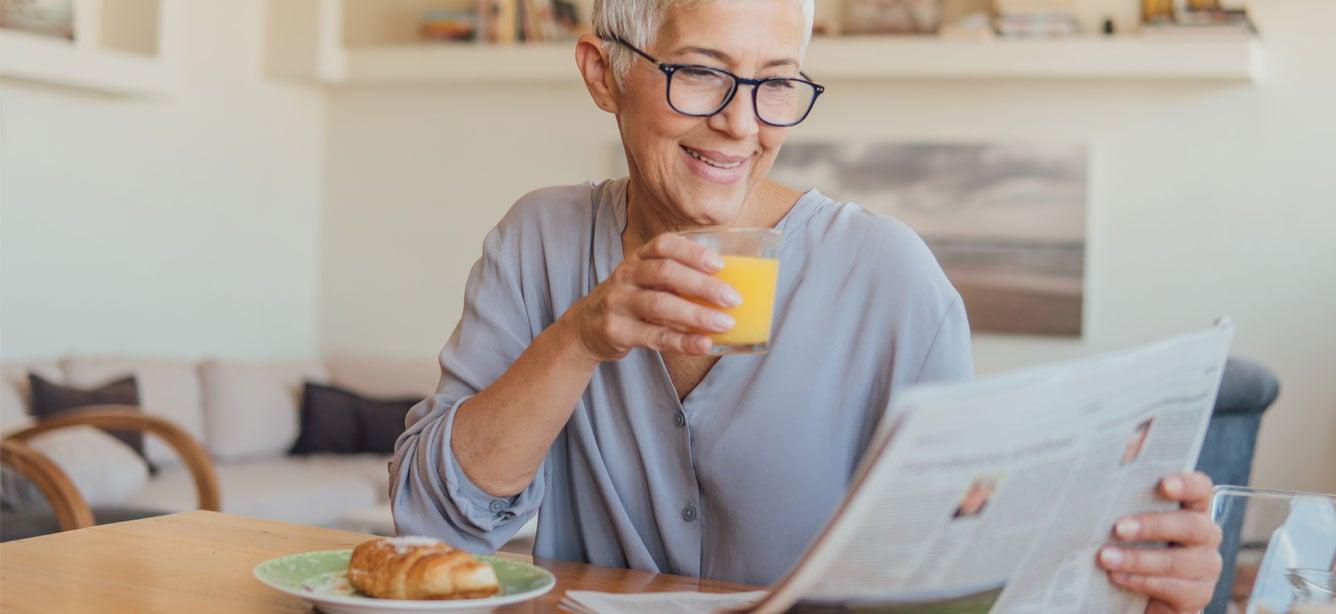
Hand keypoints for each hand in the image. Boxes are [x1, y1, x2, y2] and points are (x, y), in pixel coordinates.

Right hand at [561, 232, 741, 361]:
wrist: (585, 327)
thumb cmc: (630, 300)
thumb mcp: (645, 280)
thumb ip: (675, 278)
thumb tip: (727, 285)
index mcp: (638, 259)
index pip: (664, 245)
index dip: (692, 252)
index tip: (719, 264)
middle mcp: (626, 276)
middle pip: (666, 273)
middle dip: (703, 286)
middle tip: (733, 299)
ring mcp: (619, 303)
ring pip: (660, 305)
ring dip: (697, 315)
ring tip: (725, 323)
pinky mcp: (617, 331)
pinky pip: (654, 336)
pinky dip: (682, 341)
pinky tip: (703, 344)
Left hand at [1097, 471, 1222, 612]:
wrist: (1138, 592)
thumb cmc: (1130, 542)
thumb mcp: (1126, 513)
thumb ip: (1127, 486)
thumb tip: (1120, 451)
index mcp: (1191, 507)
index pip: (1200, 489)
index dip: (1186, 485)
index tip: (1163, 484)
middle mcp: (1205, 535)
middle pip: (1190, 526)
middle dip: (1152, 526)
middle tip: (1118, 527)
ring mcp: (1205, 566)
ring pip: (1176, 561)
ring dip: (1137, 559)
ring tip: (1105, 557)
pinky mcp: (1197, 595)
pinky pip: (1172, 587)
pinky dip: (1141, 581)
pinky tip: (1117, 577)